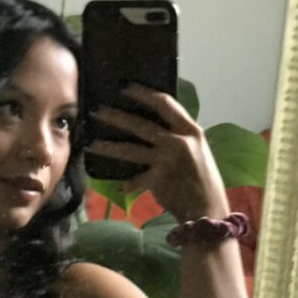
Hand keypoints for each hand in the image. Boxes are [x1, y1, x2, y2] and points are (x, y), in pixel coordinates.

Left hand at [86, 84, 229, 223]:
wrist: (207, 209)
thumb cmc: (204, 181)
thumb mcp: (198, 151)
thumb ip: (179, 138)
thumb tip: (156, 131)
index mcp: (191, 130)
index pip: (164, 103)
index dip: (143, 93)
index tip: (125, 87)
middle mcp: (178, 141)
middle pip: (140, 124)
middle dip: (115, 116)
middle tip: (96, 111)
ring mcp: (166, 159)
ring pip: (130, 149)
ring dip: (108, 147)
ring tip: (91, 144)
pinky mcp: (157, 178)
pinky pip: (135, 179)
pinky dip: (129, 184)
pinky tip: (122, 187)